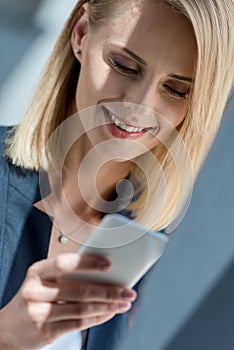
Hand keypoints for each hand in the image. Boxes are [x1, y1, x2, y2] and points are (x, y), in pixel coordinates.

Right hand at [0, 253, 136, 349]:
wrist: (8, 330)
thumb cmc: (35, 297)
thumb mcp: (44, 281)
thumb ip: (67, 276)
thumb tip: (104, 273)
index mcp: (37, 271)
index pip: (65, 263)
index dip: (88, 263)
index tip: (110, 264)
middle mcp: (35, 290)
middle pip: (80, 290)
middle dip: (109, 290)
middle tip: (128, 290)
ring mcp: (38, 313)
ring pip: (82, 308)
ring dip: (108, 306)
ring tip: (124, 302)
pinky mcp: (45, 331)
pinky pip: (78, 323)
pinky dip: (97, 318)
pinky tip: (109, 313)